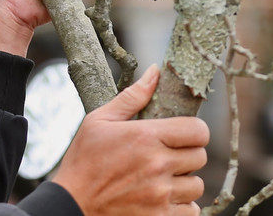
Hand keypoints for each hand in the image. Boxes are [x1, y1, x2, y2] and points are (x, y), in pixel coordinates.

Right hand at [52, 65, 208, 215]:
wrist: (71, 205)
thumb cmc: (83, 161)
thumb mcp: (100, 121)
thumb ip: (132, 96)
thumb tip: (155, 71)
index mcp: (147, 137)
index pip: (198, 131)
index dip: (194, 132)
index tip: (182, 135)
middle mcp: (158, 165)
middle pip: (200, 157)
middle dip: (187, 155)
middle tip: (168, 157)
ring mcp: (160, 195)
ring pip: (197, 185)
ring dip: (185, 182)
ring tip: (164, 179)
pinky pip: (192, 211)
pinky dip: (182, 206)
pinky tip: (163, 199)